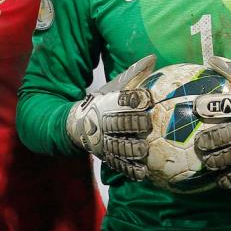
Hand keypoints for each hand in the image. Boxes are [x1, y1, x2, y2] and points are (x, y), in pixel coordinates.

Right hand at [66, 55, 156, 180]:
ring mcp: (104, 142)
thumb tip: (153, 57)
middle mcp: (104, 122)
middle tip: (147, 123)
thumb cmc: (103, 103)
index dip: (133, 99)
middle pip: (119, 122)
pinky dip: (130, 169)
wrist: (76, 125)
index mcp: (107, 103)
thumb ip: (133, 74)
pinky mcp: (107, 157)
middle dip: (132, 123)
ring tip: (144, 150)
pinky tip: (143, 173)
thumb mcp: (113, 87)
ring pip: (118, 145)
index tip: (146, 98)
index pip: (120, 99)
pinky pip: (119, 164)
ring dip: (131, 148)